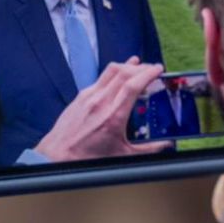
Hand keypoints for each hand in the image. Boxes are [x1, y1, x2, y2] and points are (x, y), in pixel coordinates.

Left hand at [33, 58, 169, 160]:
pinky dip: (112, 74)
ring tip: (136, 65)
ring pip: (110, 71)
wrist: (58, 156)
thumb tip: (166, 145)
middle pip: (123, 73)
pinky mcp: (80, 97)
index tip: (158, 69)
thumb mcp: (123, 155)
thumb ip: (148, 149)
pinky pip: (99, 79)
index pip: (133, 85)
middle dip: (140, 67)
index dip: (147, 73)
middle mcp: (100, 102)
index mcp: (113, 116)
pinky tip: (117, 78)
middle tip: (151, 68)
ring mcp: (88, 97)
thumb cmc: (88, 158)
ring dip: (126, 66)